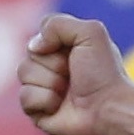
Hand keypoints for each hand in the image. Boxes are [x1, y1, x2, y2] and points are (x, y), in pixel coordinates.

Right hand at [19, 15, 131, 134]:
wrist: (109, 110)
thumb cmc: (104, 73)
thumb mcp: (90, 32)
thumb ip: (57, 24)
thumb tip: (34, 46)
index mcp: (64, 47)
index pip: (40, 34)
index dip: (53, 41)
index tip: (74, 52)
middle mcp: (52, 67)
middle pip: (29, 53)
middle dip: (53, 64)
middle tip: (73, 75)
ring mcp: (43, 88)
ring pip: (24, 73)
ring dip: (50, 82)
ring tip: (68, 92)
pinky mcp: (37, 110)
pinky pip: (24, 97)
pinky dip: (44, 100)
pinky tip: (60, 107)